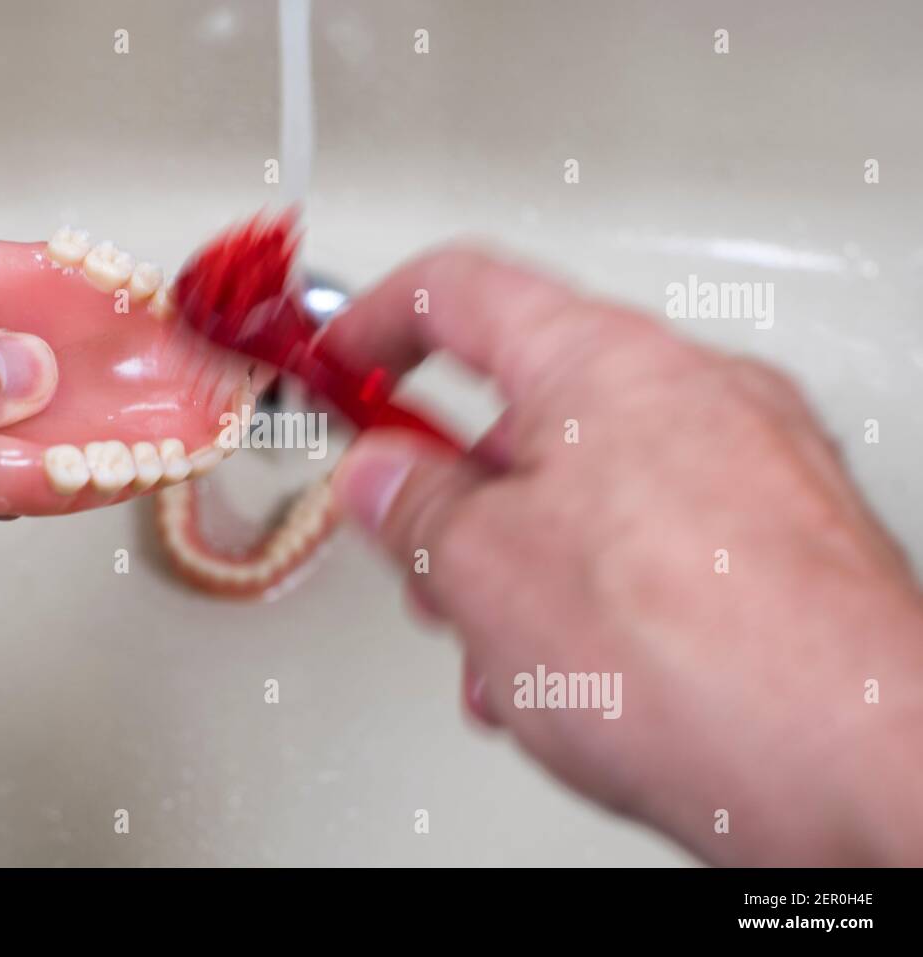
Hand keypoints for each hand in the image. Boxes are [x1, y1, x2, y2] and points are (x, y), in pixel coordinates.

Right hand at [328, 245, 922, 864]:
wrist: (855, 765)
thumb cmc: (695, 657)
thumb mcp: (480, 571)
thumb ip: (410, 502)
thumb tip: (381, 475)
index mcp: (601, 361)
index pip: (458, 291)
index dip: (375, 323)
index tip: (340, 363)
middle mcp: (692, 389)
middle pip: (527, 406)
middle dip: (456, 493)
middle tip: (425, 558)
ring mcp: (752, 461)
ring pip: (588, 488)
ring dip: (521, 564)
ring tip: (507, 656)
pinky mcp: (785, 536)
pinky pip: (654, 538)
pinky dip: (595, 590)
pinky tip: (581, 676)